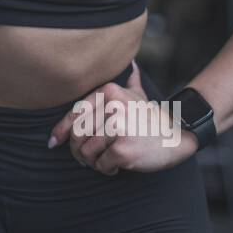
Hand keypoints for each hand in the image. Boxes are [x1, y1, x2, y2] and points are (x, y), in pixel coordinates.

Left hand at [47, 60, 196, 174]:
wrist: (179, 135)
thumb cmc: (151, 118)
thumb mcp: (137, 95)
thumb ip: (128, 81)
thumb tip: (132, 63)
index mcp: (108, 91)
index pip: (75, 113)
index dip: (61, 130)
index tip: (54, 142)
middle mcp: (111, 106)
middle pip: (78, 135)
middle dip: (79, 151)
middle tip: (88, 159)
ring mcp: (117, 127)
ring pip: (87, 152)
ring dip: (94, 162)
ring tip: (108, 160)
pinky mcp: (122, 149)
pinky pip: (101, 164)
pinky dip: (106, 169)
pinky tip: (117, 166)